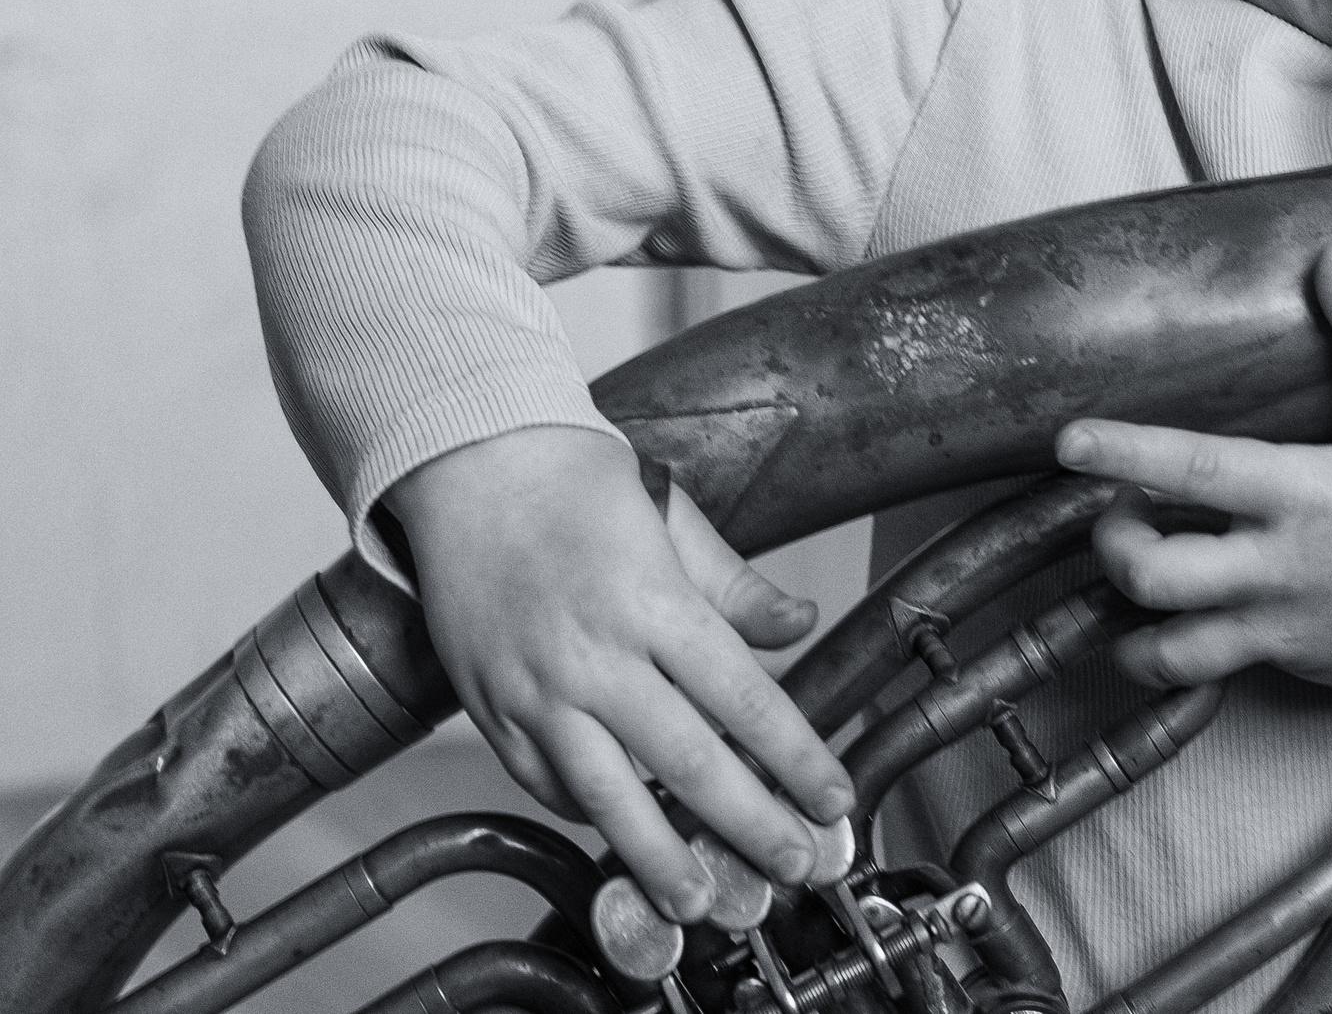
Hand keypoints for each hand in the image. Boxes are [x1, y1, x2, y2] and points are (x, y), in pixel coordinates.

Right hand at [384, 426, 852, 921]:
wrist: (469, 466)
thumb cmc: (574, 485)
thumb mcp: (676, 520)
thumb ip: (738, 588)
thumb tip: (798, 623)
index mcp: (654, 603)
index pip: (743, 698)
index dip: (793, 758)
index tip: (830, 797)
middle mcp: (595, 654)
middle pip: (687, 759)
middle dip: (748, 822)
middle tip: (793, 863)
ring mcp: (538, 687)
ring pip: (607, 792)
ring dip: (658, 853)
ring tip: (700, 897)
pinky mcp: (491, 706)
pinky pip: (545, 780)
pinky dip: (586, 813)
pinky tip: (624, 833)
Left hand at [1057, 242, 1331, 696]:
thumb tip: (1331, 259)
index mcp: (1309, 491)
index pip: (1192, 468)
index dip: (1123, 452)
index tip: (1069, 441)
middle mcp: (1287, 566)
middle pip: (1153, 574)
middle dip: (1113, 544)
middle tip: (1118, 515)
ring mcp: (1291, 626)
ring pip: (1170, 647)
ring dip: (1134, 618)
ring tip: (1144, 578)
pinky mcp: (1303, 667)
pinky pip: (1217, 674)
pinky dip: (1183, 655)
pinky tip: (1186, 623)